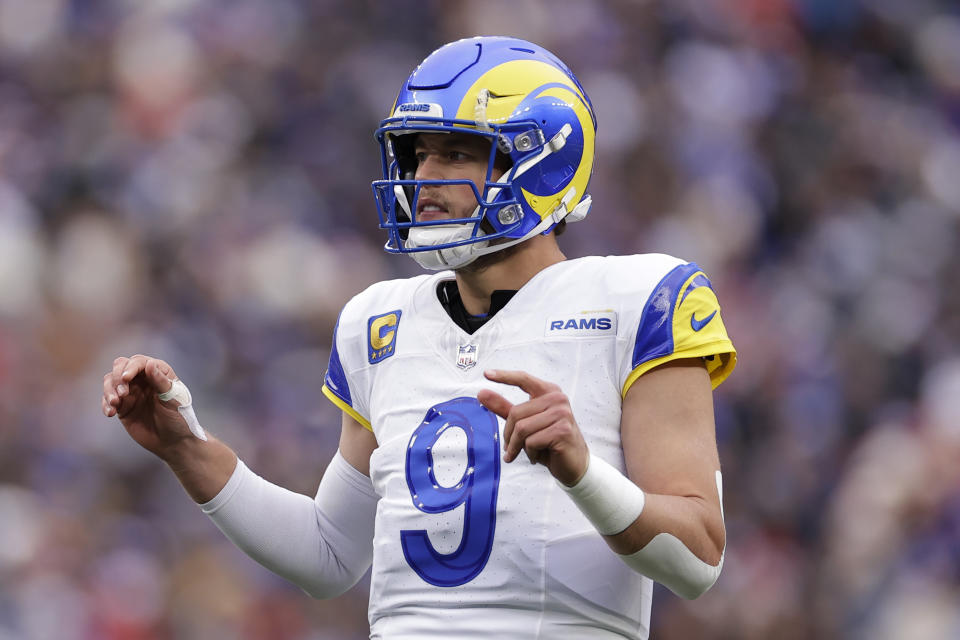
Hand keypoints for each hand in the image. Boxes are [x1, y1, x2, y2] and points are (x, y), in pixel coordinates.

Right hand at [101, 354, 195, 460]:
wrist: (174, 441)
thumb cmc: (179, 417)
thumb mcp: (172, 399)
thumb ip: (161, 382)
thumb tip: (149, 364)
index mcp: (158, 372)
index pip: (139, 362)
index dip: (131, 367)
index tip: (125, 378)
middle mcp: (143, 379)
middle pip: (120, 366)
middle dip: (117, 377)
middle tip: (122, 394)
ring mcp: (131, 392)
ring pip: (110, 381)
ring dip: (109, 390)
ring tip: (115, 404)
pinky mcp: (123, 407)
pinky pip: (108, 400)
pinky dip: (105, 404)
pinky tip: (110, 413)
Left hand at [477, 369, 588, 486]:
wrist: (573, 464)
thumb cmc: (549, 442)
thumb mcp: (525, 424)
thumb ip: (504, 408)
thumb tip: (482, 394)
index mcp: (548, 392)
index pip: (523, 379)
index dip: (504, 376)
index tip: (486, 373)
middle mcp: (557, 399)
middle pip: (516, 413)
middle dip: (509, 435)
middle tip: (511, 448)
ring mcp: (561, 414)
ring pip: (522, 429)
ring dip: (518, 446)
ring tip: (526, 453)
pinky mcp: (562, 431)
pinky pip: (531, 442)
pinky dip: (530, 453)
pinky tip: (538, 456)